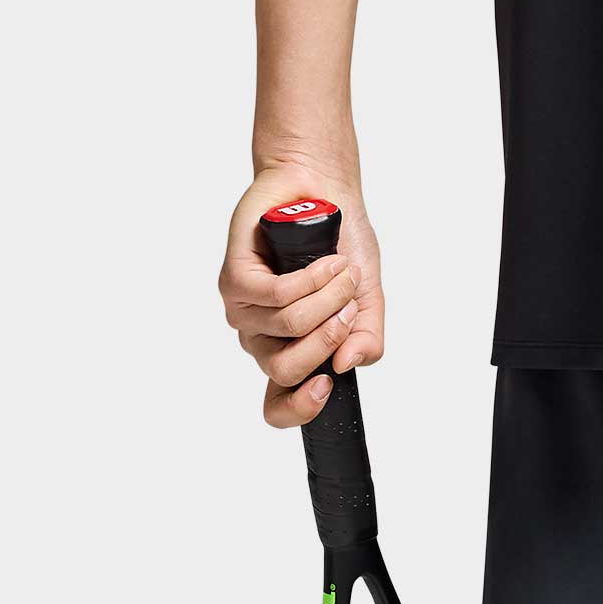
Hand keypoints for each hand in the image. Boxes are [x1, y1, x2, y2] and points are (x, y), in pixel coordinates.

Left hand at [218, 169, 385, 428]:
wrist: (324, 194)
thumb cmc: (342, 247)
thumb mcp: (368, 304)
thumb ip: (367, 340)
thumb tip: (347, 363)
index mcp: (290, 353)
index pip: (278, 406)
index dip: (299, 409)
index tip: (327, 388)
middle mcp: (263, 338)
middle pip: (285, 370)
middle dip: (327, 339)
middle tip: (350, 309)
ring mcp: (245, 310)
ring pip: (288, 326)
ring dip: (328, 298)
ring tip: (344, 272)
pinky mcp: (234, 277)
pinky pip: (276, 295)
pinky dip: (310, 280)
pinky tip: (326, 263)